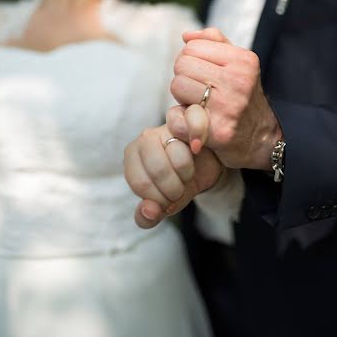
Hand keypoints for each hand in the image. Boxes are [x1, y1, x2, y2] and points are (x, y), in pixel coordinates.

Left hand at [124, 110, 223, 228]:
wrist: (205, 166)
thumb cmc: (177, 183)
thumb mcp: (162, 206)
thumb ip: (148, 216)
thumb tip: (149, 212)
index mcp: (131, 159)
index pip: (141, 183)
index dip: (160, 198)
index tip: (167, 199)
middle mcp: (144, 139)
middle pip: (158, 170)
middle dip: (175, 188)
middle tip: (180, 187)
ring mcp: (165, 127)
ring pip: (178, 158)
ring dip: (188, 174)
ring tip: (188, 171)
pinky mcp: (187, 120)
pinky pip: (193, 140)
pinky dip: (198, 153)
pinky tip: (197, 153)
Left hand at [169, 27, 281, 169]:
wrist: (262, 138)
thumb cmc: (242, 96)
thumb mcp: (238, 63)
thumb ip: (214, 42)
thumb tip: (186, 36)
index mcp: (243, 61)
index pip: (191, 47)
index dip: (191, 60)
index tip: (203, 75)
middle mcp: (239, 81)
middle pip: (181, 65)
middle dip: (185, 77)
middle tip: (200, 91)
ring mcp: (228, 107)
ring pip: (177, 86)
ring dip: (182, 97)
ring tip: (199, 104)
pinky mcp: (217, 131)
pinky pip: (176, 116)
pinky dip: (179, 120)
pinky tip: (195, 122)